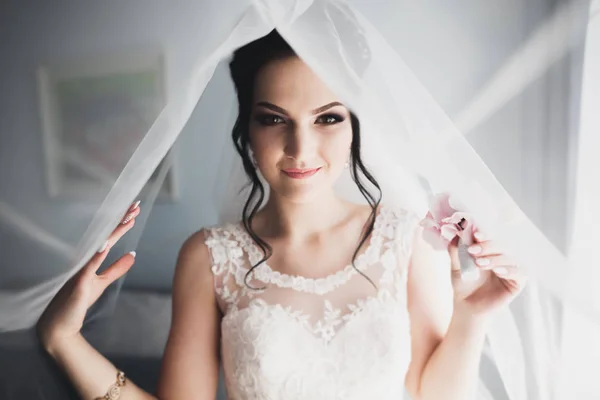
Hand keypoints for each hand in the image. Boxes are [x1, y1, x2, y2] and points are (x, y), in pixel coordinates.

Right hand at [37, 201, 140, 351]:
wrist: (61, 325)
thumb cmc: (77, 301)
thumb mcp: (102, 282)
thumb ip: (116, 268)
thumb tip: (133, 255)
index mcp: (90, 258)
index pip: (108, 236)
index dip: (121, 223)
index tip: (134, 209)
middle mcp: (83, 259)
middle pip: (104, 235)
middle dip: (120, 220)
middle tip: (135, 206)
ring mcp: (79, 269)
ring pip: (98, 245)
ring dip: (112, 232)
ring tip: (127, 219)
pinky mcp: (77, 283)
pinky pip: (88, 267)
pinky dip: (97, 255)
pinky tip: (106, 244)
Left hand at [447, 229, 526, 315]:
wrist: (466, 306)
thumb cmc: (463, 284)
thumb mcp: (456, 266)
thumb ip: (455, 250)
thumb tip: (456, 233)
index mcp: (488, 251)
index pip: (490, 238)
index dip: (484, 235)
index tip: (475, 234)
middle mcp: (501, 258)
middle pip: (500, 246)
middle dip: (487, 246)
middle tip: (472, 251)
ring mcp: (510, 270)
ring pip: (509, 258)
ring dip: (494, 259)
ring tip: (479, 264)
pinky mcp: (517, 283)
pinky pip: (519, 273)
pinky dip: (509, 270)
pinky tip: (498, 271)